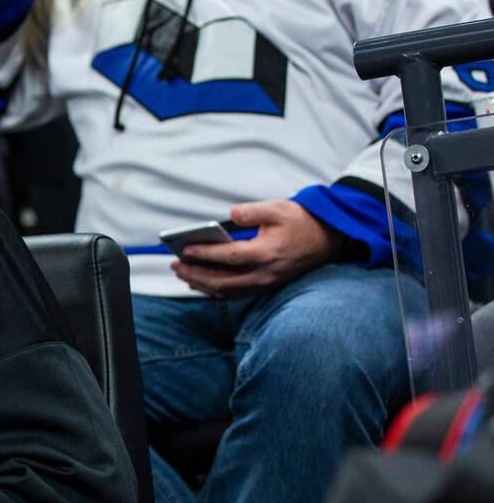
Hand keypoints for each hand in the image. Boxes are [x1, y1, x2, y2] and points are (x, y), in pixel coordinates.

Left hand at [170, 200, 346, 298]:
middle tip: (175, 265)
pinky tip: (201, 283)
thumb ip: (253, 211)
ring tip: (182, 274)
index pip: (229, 256)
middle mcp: (265, 273)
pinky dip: (215, 290)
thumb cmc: (301, 222)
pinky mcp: (265, 287)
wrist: (328, 240)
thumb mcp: (280, 208)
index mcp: (267, 252)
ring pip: (227, 291)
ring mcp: (265, 283)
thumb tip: (232, 214)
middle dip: (196, 274)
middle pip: (223, 280)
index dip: (205, 254)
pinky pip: (235, 293)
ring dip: (202, 284)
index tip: (185, 250)